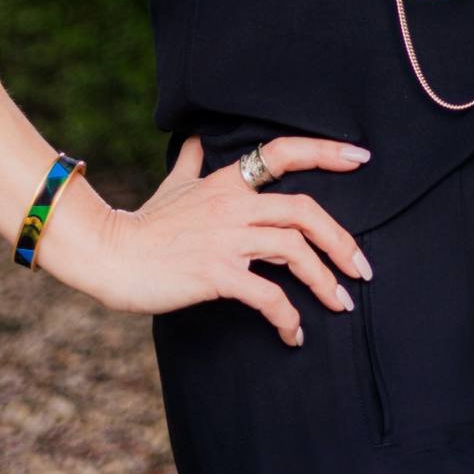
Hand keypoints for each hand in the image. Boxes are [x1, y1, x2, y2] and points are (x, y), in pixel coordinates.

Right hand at [92, 132, 373, 341]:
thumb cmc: (143, 223)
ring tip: (340, 304)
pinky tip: (294, 334)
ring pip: (294, 250)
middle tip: (363, 268)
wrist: (110, 255)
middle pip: (304, 210)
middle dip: (341, 240)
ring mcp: (226, 239)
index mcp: (229, 181)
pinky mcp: (216, 273)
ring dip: (324, 280)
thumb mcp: (173, 185)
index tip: (361, 157)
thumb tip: (198, 139)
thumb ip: (192, 163)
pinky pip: (267, 295)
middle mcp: (234, 204)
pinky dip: (287, 316)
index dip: (326, 151)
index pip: (284, 153)